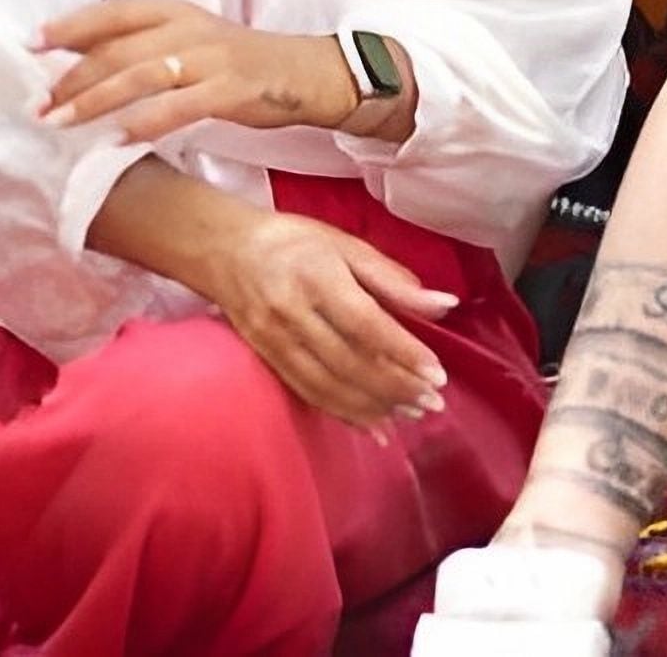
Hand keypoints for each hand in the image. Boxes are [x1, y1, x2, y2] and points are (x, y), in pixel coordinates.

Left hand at [38, 0, 355, 141]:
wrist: (309, 73)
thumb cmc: (241, 63)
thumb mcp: (190, 42)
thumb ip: (142, 48)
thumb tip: (76, 62)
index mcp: (177, 11)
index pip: (113, 12)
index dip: (70, 25)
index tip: (29, 43)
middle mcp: (191, 28)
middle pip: (119, 48)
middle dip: (71, 77)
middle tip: (37, 104)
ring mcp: (214, 57)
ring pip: (142, 74)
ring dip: (95, 100)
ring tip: (60, 122)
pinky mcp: (235, 88)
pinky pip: (181, 106)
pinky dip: (146, 122)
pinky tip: (119, 139)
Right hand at [195, 205, 457, 427]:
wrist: (220, 250)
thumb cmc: (294, 241)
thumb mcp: (348, 246)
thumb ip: (394, 280)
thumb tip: (446, 305)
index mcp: (318, 278)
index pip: (366, 324)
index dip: (403, 352)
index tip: (437, 373)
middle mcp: (292, 314)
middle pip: (348, 362)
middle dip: (395, 388)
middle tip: (433, 402)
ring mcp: (274, 341)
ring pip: (327, 385)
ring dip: (373, 406)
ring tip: (411, 415)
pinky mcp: (265, 359)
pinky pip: (307, 393)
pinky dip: (342, 412)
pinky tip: (372, 424)